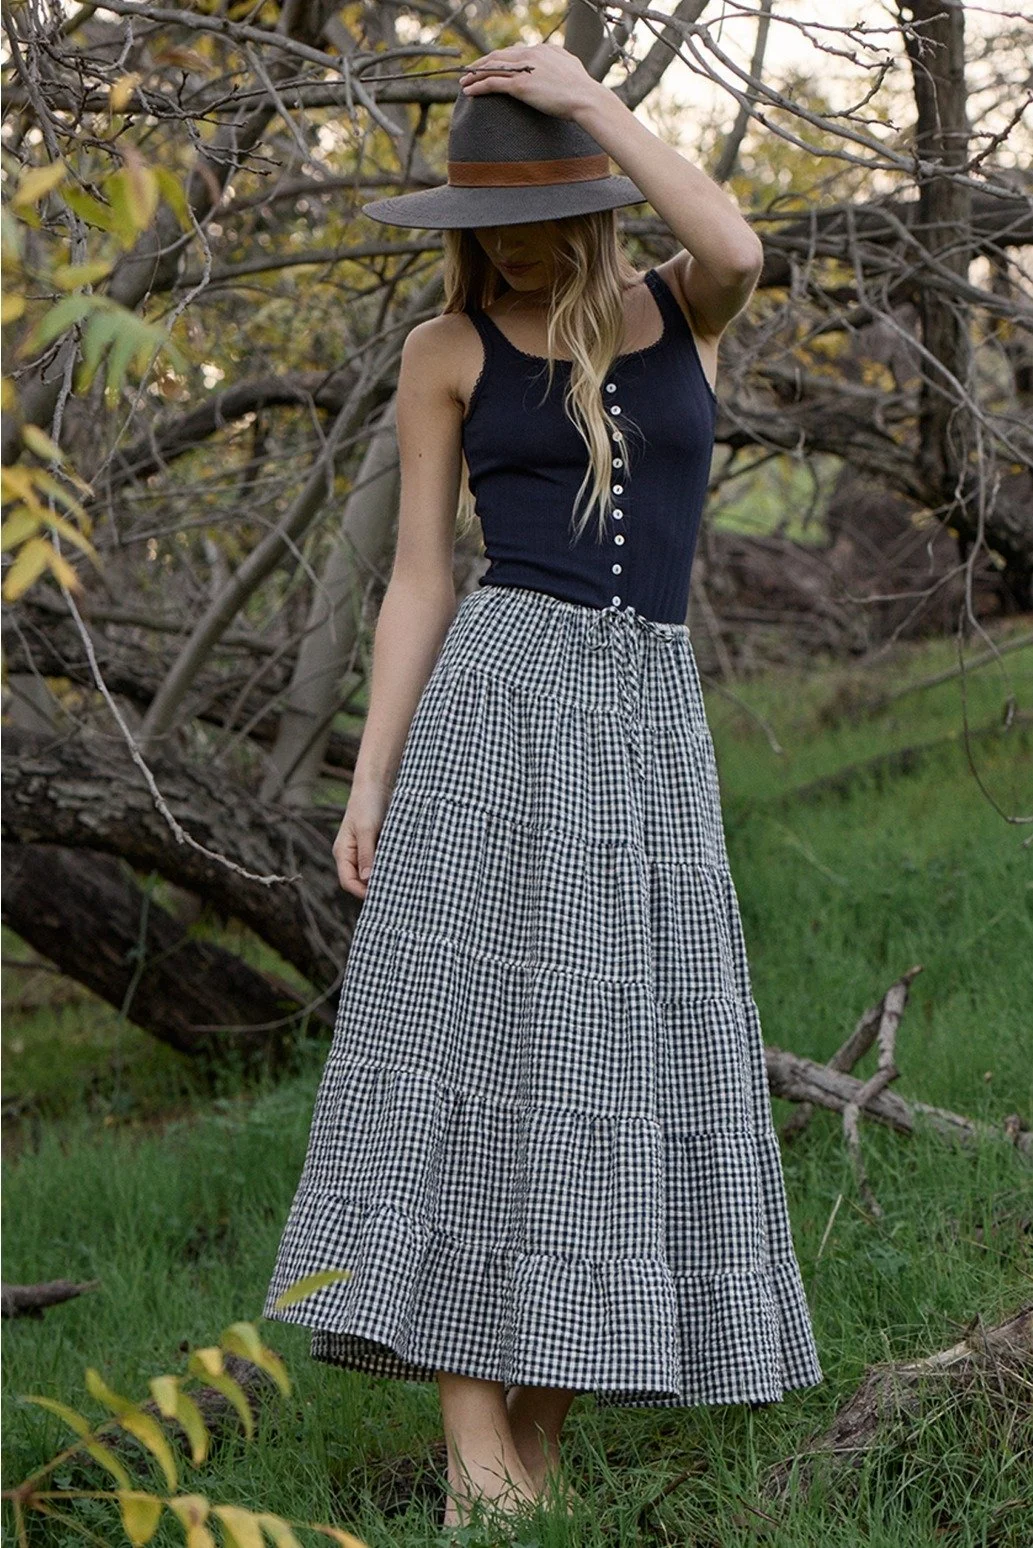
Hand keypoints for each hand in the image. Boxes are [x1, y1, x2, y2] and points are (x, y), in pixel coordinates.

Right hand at [332, 781, 391, 900]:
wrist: (377, 784)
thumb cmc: (367, 804)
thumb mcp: (366, 829)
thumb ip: (366, 854)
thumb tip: (367, 879)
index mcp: (342, 852)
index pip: (348, 882)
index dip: (362, 892)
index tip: (382, 895)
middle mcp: (351, 855)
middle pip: (360, 881)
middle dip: (374, 888)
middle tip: (395, 892)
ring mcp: (364, 851)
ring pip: (372, 873)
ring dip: (383, 877)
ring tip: (400, 882)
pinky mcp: (376, 846)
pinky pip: (381, 862)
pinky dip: (389, 867)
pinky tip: (402, 869)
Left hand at [459, 42, 599, 121]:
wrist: (586, 98)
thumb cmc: (582, 89)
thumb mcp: (571, 67)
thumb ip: (560, 61)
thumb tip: (558, 61)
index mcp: (542, 50)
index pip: (514, 51)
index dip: (499, 59)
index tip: (490, 65)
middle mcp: (530, 55)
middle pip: (498, 56)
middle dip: (481, 63)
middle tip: (469, 71)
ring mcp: (524, 69)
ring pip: (492, 68)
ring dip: (475, 74)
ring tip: (463, 81)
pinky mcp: (520, 85)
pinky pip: (493, 83)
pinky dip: (478, 86)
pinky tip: (468, 91)